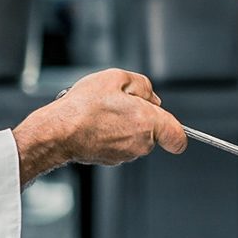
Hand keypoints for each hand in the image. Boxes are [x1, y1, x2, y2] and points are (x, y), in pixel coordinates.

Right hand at [12, 69, 186, 184]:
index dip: (176, 130)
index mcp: (149, 123)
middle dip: (142, 116)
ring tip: (104, 111)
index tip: (169, 124)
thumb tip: (151, 97)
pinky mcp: (110, 160)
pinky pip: (119, 144)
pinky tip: (96, 122)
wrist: (59, 131)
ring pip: (135, 137)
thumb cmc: (85, 106)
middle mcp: (141, 143)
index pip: (178, 138)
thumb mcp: (117, 77)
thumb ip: (142, 85)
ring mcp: (125, 154)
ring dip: (125, 124)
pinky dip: (112, 134)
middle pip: (153, 131)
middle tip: (120, 101)